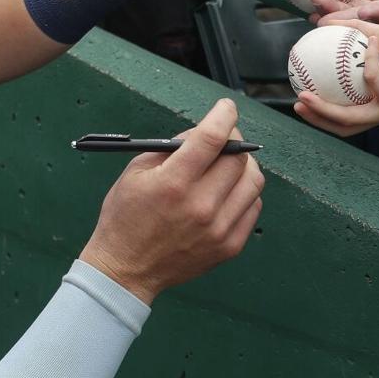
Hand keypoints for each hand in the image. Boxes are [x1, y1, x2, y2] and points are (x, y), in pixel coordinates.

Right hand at [79, 98, 264, 304]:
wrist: (126, 269)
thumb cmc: (126, 216)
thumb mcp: (136, 171)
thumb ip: (171, 148)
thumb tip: (202, 132)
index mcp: (174, 183)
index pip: (212, 138)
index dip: (224, 116)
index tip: (226, 108)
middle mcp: (201, 206)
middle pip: (238, 158)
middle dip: (233, 138)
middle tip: (223, 136)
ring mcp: (219, 229)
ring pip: (253, 181)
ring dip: (243, 165)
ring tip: (226, 165)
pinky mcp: (230, 246)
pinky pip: (253, 207)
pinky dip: (244, 192)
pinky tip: (227, 191)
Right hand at [293, 22, 378, 136]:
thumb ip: (352, 29)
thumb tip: (321, 21)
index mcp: (376, 99)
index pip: (344, 114)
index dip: (319, 110)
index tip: (298, 91)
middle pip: (343, 126)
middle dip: (316, 118)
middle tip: (297, 101)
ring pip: (351, 119)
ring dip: (325, 110)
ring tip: (306, 95)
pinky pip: (373, 81)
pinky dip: (368, 60)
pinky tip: (368, 42)